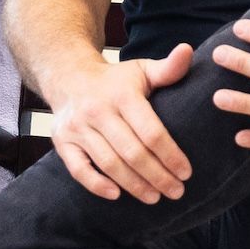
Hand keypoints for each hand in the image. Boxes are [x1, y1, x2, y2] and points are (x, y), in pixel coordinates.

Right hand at [47, 46, 195, 204]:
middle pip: (132, 152)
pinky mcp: (62, 141)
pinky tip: (116, 195)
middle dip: (157, 176)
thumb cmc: (114, 81)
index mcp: (121, 95)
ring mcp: (77, 128)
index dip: (170, 155)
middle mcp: (97, 111)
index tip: (186, 172)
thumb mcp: (141, 71)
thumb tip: (187, 51)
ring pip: (110, 163)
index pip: (151, 131)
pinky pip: (78, 169)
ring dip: (134, 185)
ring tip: (155, 197)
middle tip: (177, 191)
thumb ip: (168, 68)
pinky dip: (96, 184)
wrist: (67, 78)